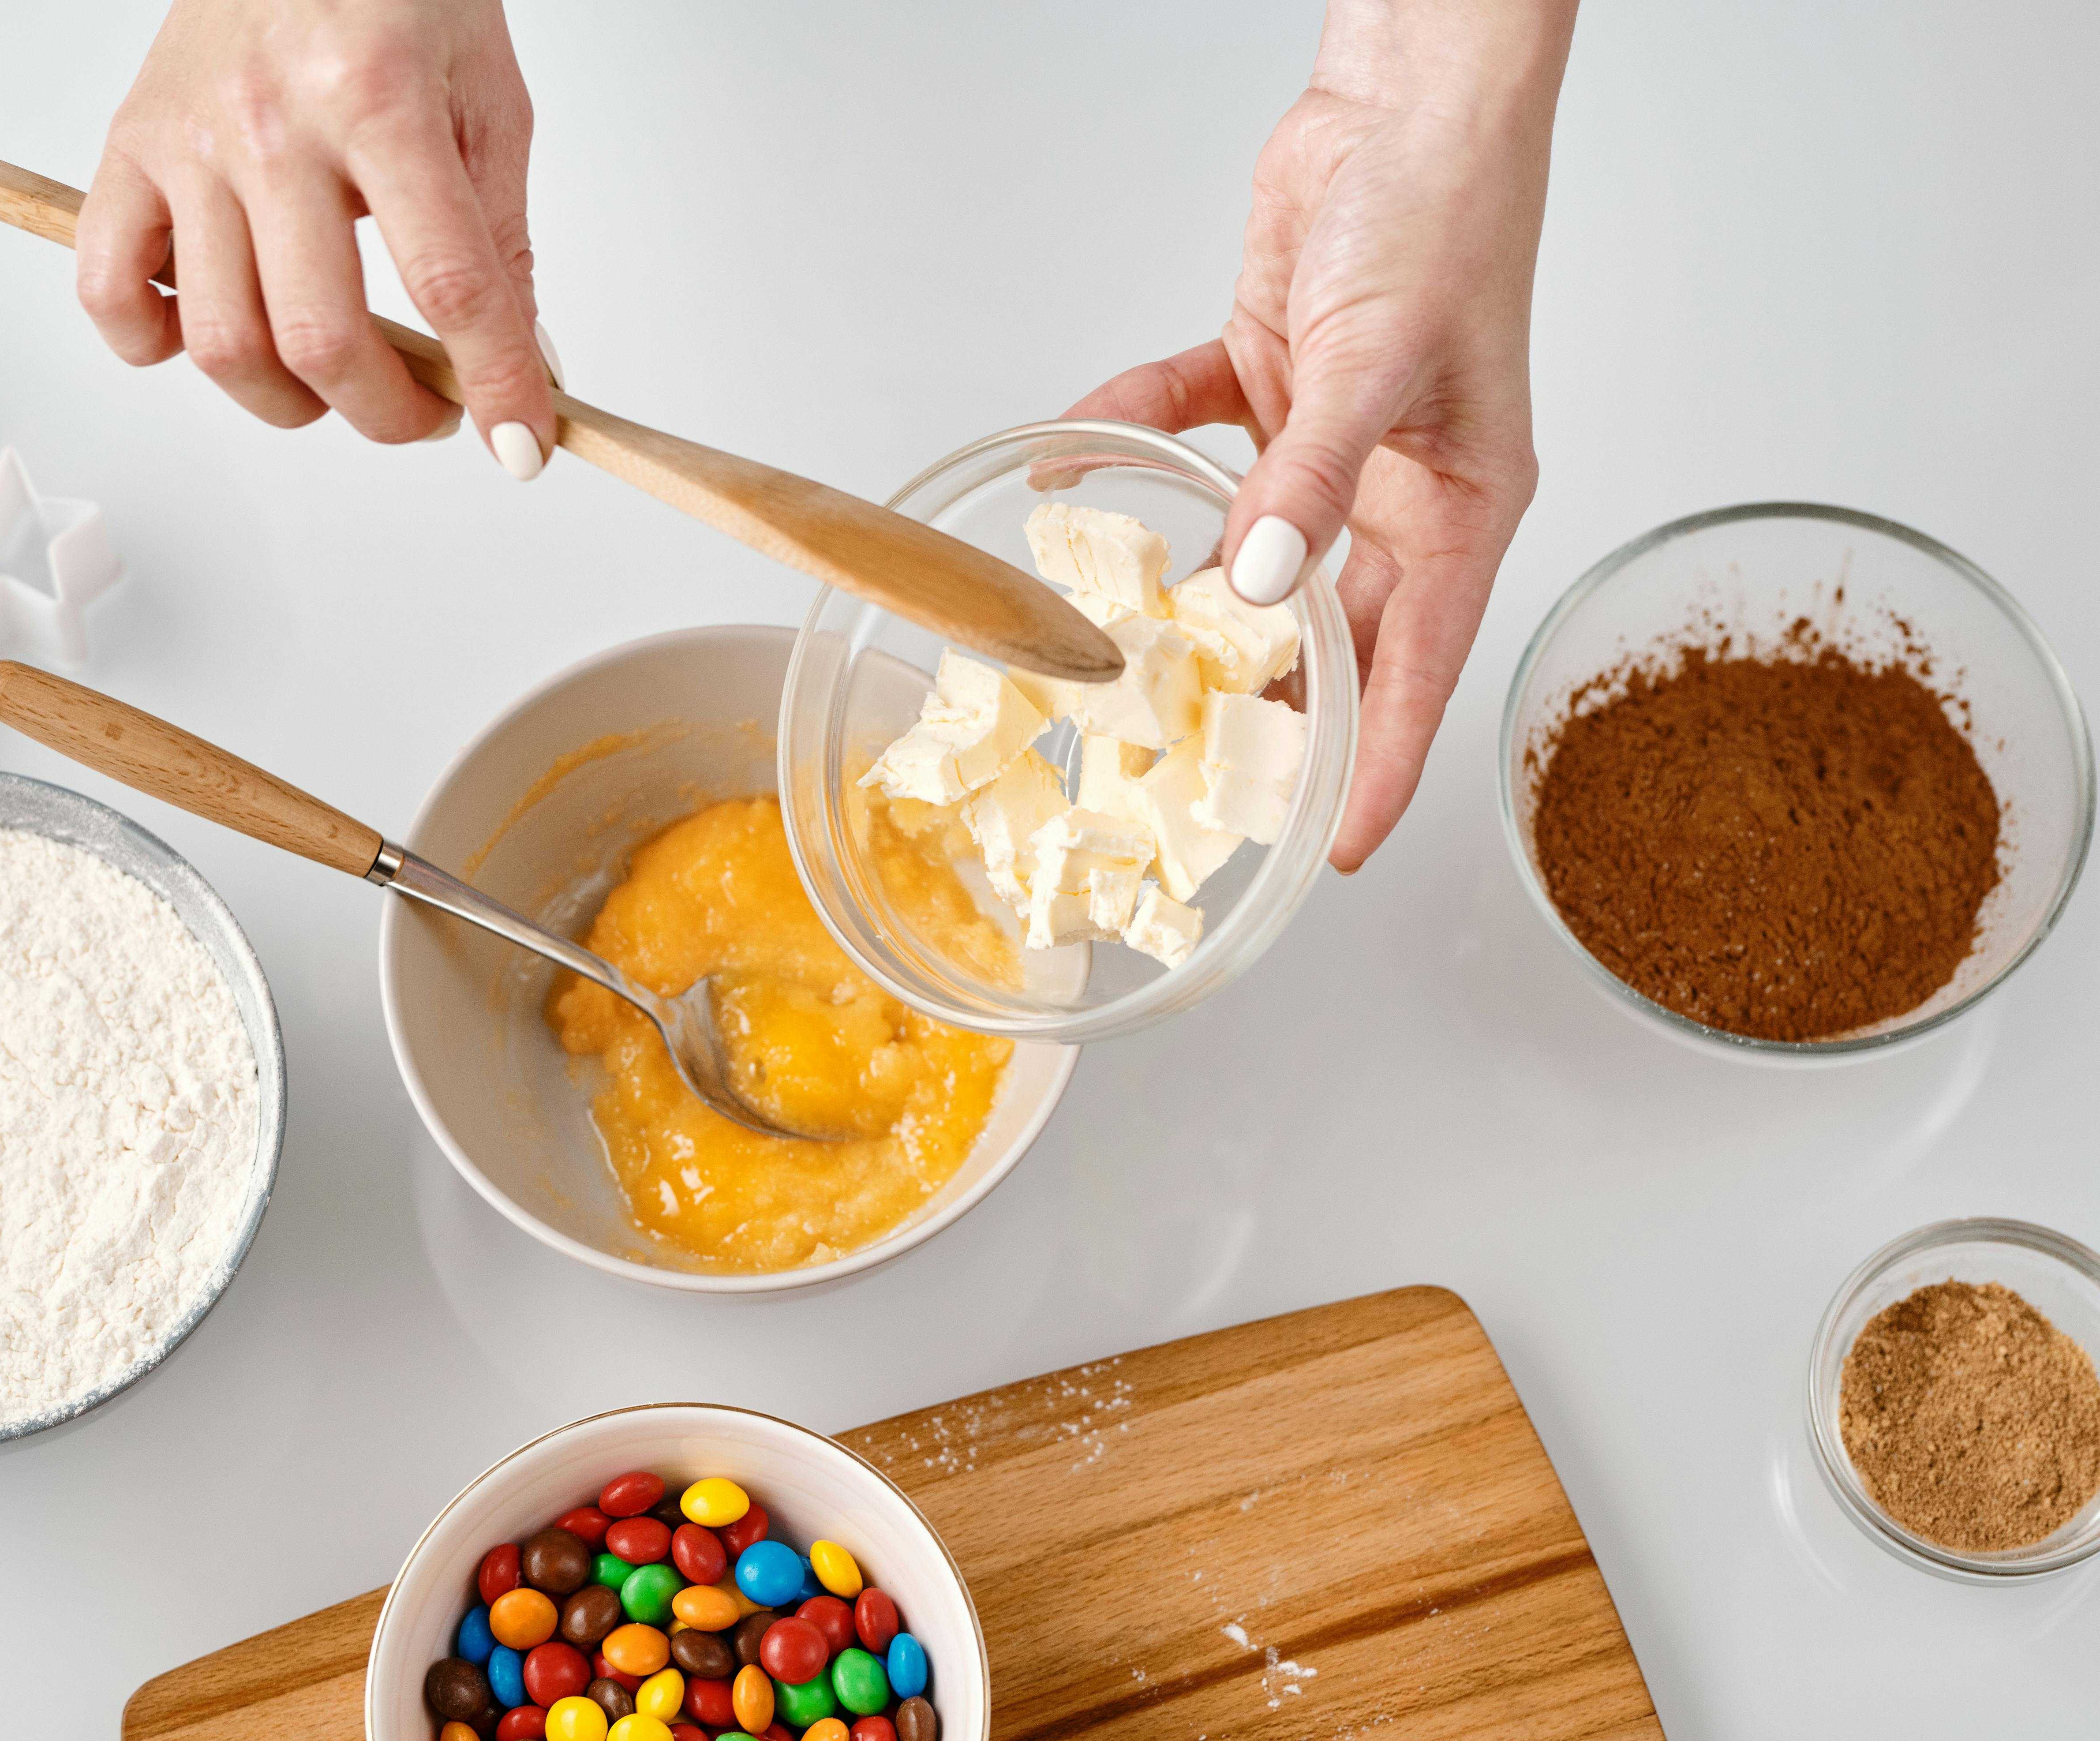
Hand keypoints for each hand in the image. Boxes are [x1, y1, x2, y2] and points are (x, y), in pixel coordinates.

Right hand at [78, 0, 556, 478]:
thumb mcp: (487, 102)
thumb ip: (503, 242)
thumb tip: (523, 371)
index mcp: (378, 98)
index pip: (450, 285)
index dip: (495, 386)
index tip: (520, 448)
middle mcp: (270, 121)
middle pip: (318, 337)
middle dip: (390, 412)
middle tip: (427, 411)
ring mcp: (186, 140)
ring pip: (220, 341)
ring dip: (290, 402)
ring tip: (336, 382)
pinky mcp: (127, 148)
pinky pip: (109, 290)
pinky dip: (153, 346)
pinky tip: (218, 334)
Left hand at [1065, 0, 1575, 869]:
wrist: (1407, 102)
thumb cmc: (1444, 215)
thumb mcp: (1381, 361)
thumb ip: (1312, 479)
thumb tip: (1258, 580)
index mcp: (1462, 501)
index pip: (1419, 665)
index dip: (1377, 762)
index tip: (1333, 846)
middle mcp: (1395, 486)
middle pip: (1328, 627)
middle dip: (1266, 699)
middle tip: (1196, 776)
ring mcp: (1327, 441)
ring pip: (1245, 547)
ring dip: (1180, 587)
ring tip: (1116, 658)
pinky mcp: (1266, 383)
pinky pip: (1185, 436)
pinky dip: (1127, 441)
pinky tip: (1071, 458)